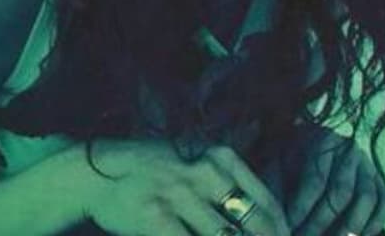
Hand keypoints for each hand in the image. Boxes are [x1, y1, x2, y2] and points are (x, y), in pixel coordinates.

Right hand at [79, 139, 290, 235]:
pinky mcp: (156, 218)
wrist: (102, 170)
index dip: (282, 232)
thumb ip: (230, 186)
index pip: (265, 202)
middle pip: (252, 224)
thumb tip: (271, 224)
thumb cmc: (160, 170)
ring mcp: (181, 195)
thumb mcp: (199, 163)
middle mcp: (206, 172)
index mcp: (223, 157)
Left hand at [278, 126, 384, 235]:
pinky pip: (383, 203)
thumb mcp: (277, 164)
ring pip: (366, 198)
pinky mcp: (378, 178)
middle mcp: (348, 148)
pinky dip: (372, 225)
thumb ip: (274, 185)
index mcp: (321, 139)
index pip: (315, 179)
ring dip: (349, 229)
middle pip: (341, 192)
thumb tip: (274, 217)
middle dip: (320, 224)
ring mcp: (366, 163)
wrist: (307, 146)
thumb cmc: (288, 161)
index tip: (287, 227)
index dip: (302, 209)